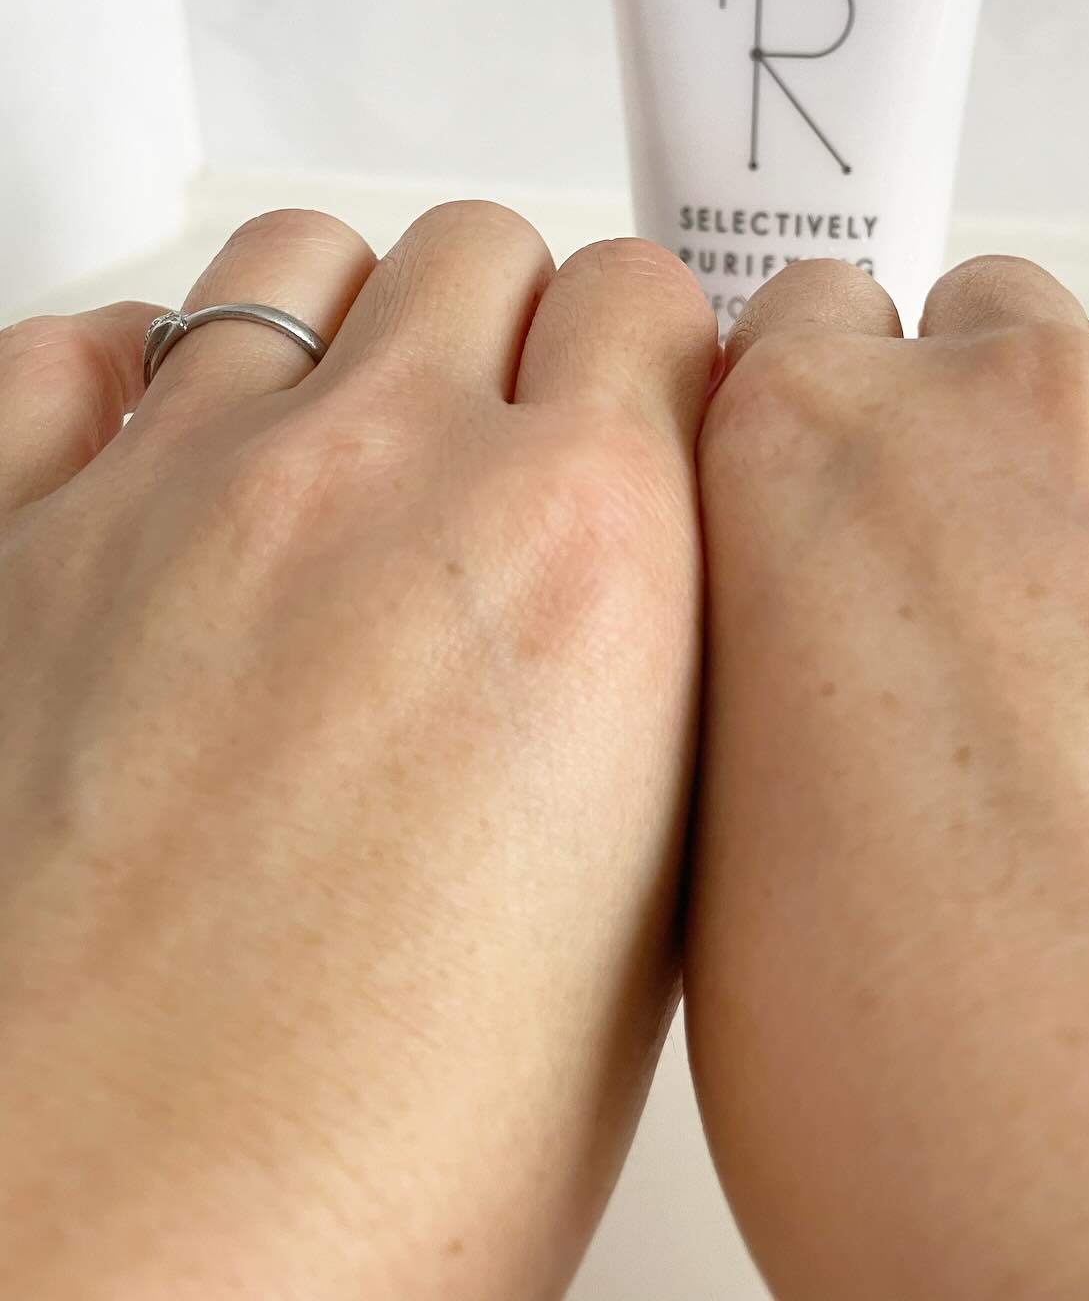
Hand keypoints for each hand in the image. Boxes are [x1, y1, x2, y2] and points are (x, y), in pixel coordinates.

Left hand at [0, 205, 716, 1299]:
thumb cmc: (376, 1167)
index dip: (663, 355)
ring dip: (354, 323)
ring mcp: (178, 492)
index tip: (651, 401)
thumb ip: (661, 674)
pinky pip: (83, 347)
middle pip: (485, 251)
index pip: (654, 302)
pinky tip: (176, 458)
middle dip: (522, 322)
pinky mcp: (11, 539)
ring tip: (358, 437)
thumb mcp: (646, 910)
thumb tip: (647, 574)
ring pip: (299, 260)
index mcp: (580, 555)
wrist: (106, 1275)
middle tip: (517, 429)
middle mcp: (380, 482)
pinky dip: (145, 368)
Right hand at [688, 255, 1088, 1298]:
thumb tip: (792, 611)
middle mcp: (1024, 426)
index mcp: (818, 461)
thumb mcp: (722, 852)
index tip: (806, 495)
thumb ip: (749, 654)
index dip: (793, 417)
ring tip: (1078, 654)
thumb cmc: (947, 1103)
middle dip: (947, 435)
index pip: (795, 318)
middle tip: (939, 599)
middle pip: (973, 331)